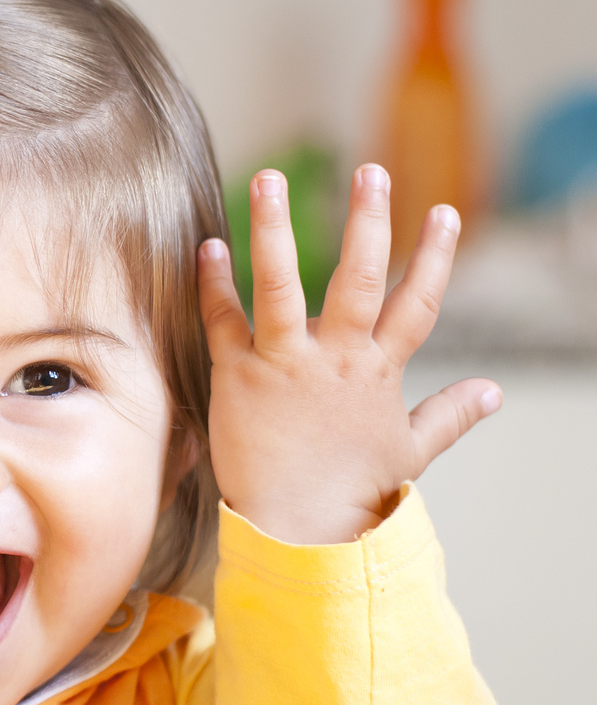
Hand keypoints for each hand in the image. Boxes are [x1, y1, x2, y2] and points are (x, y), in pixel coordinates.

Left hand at [198, 164, 500, 543]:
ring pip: (282, 284)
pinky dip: (215, 283)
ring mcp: (285, 363)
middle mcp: (336, 358)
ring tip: (267, 178)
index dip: (434, 257)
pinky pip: (224, 320)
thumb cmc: (351, 496)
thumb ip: (450, 415)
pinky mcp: (239, 376)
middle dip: (368, 221)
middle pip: (359, 278)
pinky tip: (209, 245)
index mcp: (379, 371)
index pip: (418, 303)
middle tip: (370, 171)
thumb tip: (495, 394)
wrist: (298, 533)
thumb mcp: (410, 452)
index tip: (444, 212)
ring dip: (275, 229)